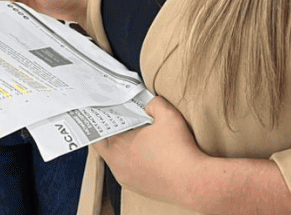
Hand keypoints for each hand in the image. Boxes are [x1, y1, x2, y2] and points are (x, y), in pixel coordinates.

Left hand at [93, 96, 207, 207]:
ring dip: (125, 147)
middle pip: (107, 146)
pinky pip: (130, 170)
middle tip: (123, 119)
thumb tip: (147, 102)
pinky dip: (135, 160)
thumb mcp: (167, 114)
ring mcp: (128, 180)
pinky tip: (149, 152)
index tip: (106, 112)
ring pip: (119, 159)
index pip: (97, 133)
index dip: (101, 121)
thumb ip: (152, 103)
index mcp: (118, 148)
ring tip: (138, 134)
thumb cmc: (179, 149)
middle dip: (114, 132)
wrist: (193, 182)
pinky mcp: (140, 188)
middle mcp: (118, 167)